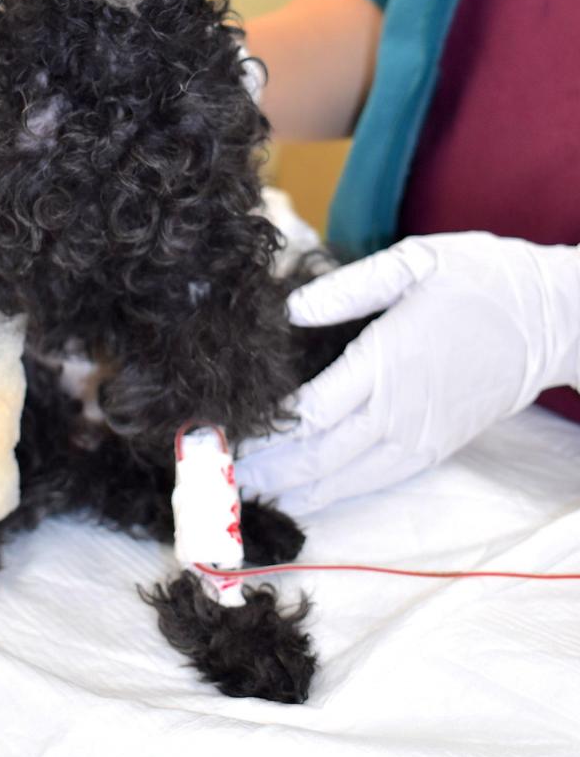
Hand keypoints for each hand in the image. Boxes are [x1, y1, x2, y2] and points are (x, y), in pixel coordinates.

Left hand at [236, 232, 579, 514]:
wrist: (551, 320)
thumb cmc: (480, 278)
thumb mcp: (414, 261)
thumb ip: (347, 288)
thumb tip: (288, 310)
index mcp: (384, 362)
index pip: (305, 412)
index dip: (257, 429)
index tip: (217, 431)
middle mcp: (396, 411)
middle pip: (313, 456)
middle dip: (259, 470)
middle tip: (210, 477)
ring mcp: (416, 438)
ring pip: (340, 479)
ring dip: (287, 489)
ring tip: (238, 493)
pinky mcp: (432, 450)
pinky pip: (372, 482)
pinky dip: (330, 493)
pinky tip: (299, 495)